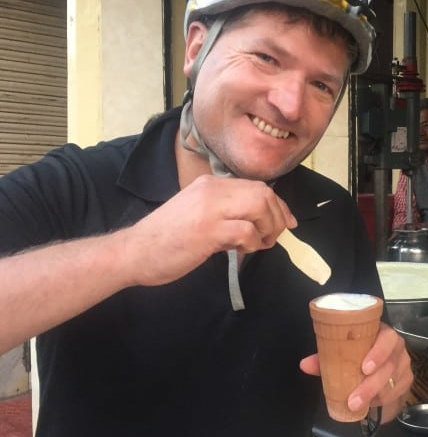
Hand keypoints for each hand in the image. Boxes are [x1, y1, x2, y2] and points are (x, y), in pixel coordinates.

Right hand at [121, 174, 295, 286]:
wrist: (133, 251)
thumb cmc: (167, 238)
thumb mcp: (198, 213)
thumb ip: (226, 210)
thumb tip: (260, 219)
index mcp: (210, 184)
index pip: (258, 187)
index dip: (278, 206)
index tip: (285, 223)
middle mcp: (212, 190)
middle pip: (264, 194)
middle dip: (277, 218)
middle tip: (272, 238)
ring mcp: (209, 209)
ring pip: (260, 207)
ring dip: (268, 230)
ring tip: (257, 245)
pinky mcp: (207, 231)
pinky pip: (246, 231)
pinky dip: (253, 243)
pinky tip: (241, 251)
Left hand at [300, 322, 412, 422]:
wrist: (378, 366)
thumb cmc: (359, 353)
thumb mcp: (343, 353)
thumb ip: (325, 357)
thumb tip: (305, 364)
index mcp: (381, 333)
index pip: (388, 338)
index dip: (378, 352)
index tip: (364, 368)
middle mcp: (397, 347)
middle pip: (390, 364)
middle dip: (371, 384)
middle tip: (354, 399)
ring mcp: (403, 364)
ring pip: (393, 381)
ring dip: (374, 395)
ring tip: (356, 404)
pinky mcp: (406, 380)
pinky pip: (396, 392)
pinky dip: (382, 399)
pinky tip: (371, 403)